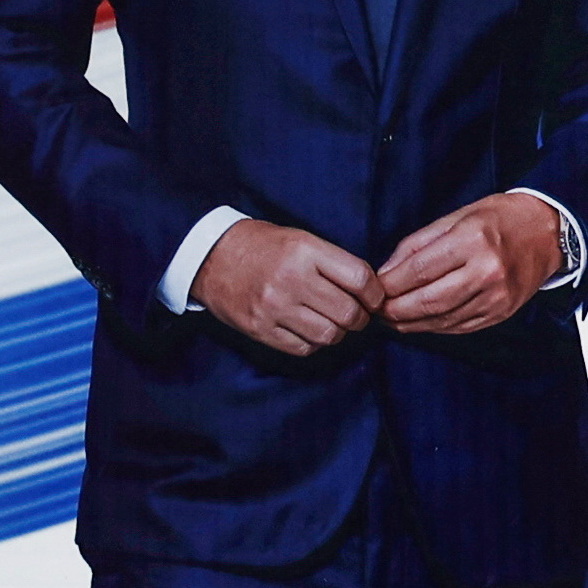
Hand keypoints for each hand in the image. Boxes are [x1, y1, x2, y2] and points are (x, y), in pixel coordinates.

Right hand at [195, 219, 379, 355]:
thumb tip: (369, 293)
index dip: (375, 294)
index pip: (360, 279)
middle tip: (356, 315)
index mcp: (304, 251)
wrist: (212, 258)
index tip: (374, 298)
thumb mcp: (301, 240)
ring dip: (338, 333)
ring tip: (332, 323)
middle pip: (348, 312)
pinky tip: (309, 330)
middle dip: (360, 318)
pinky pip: (303, 348)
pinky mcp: (260, 328)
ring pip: (329, 335)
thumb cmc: (263, 247)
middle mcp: (290, 279)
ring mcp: (273, 307)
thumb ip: (334, 263)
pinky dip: (314, 343)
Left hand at [371, 192, 570, 336]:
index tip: (372, 290)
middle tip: (376, 310)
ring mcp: (497, 295)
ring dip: (410, 323)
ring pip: (442, 318)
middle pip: (428, 300)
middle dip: (395, 309)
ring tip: (391, 319)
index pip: (419, 271)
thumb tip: (384, 273)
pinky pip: (460, 326)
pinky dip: (434, 327)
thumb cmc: (498, 220)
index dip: (390, 285)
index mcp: (472, 240)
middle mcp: (487, 271)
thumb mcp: (455, 218)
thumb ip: (416, 245)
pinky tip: (418, 323)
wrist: (547, 233)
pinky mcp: (502, 312)